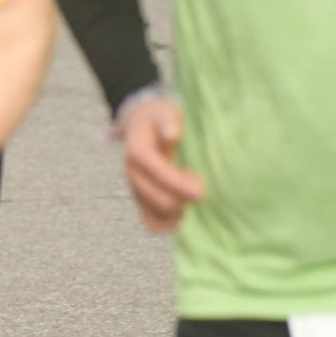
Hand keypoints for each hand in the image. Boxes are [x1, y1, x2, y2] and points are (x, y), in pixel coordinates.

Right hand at [119, 96, 204, 232]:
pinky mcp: (142, 201)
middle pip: (162, 201)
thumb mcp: (164, 112)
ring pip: (158, 216)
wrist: (143, 124)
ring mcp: (136, 190)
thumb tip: (173, 135)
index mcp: (137, 153)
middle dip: (185, 198)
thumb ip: (168, 122)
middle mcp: (133, 175)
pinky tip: (184, 209)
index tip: (202, 186)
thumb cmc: (159, 118)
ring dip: (179, 211)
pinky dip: (170, 223)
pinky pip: (153, 223)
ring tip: (190, 195)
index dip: (182, 184)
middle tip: (200, 187)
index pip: (160, 176)